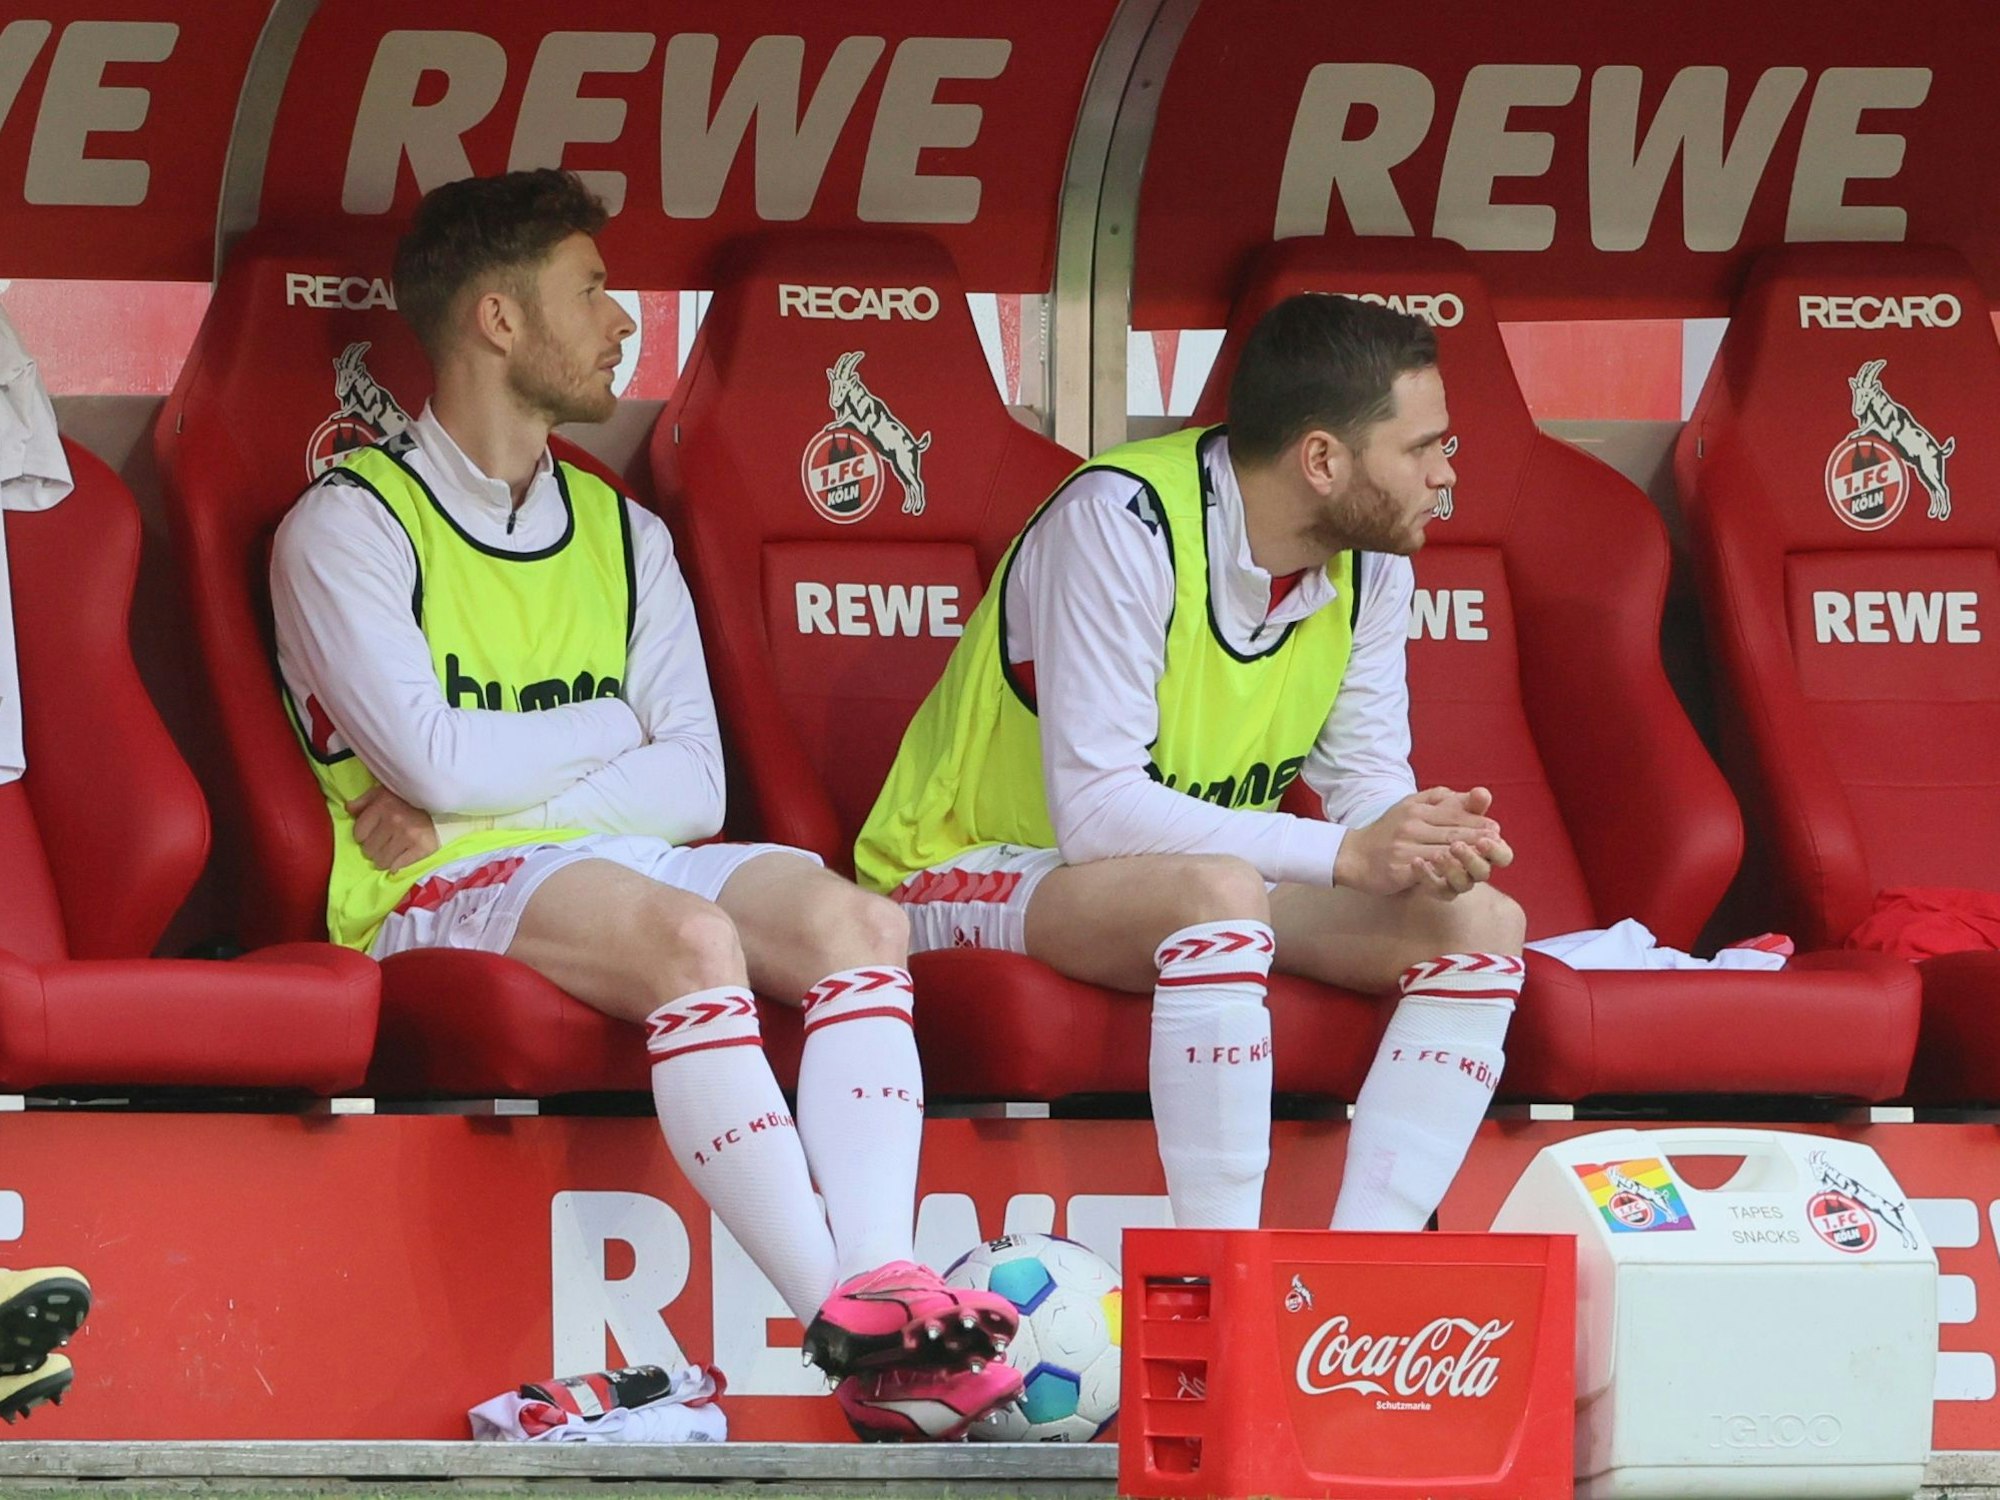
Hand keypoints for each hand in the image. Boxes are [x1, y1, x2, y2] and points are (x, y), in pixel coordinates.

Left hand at [346, 785, 440, 872]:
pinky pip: (397, 866)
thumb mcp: (384, 793)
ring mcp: (408, 836)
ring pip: (381, 861)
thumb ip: (364, 801)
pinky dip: (397, 865)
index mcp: (383, 806)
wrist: (443, 807)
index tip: (374, 832)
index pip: (359, 834)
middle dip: (374, 848)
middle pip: (368, 850)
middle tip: (385, 842)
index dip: (364, 835)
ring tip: (392, 850)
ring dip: (384, 858)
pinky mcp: (421, 848)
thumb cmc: (408, 801)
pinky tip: (401, 858)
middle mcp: (394, 821)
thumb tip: (348, 809)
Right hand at [1334, 786, 1510, 895]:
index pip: (1453, 813)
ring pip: (1444, 851)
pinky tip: (1460, 875)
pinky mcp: (1399, 867)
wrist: (1353, 855)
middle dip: (1478, 838)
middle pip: (1452, 832)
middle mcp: (1411, 825)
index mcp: (1416, 809)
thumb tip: (1476, 794)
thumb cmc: (1387, 832)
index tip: (1496, 829)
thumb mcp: (1411, 806)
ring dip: (1468, 856)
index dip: (1476, 821)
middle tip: (1498, 843)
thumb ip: (1441, 799)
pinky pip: (1428, 871)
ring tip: (1486, 859)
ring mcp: (1404, 846)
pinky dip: (1446, 873)